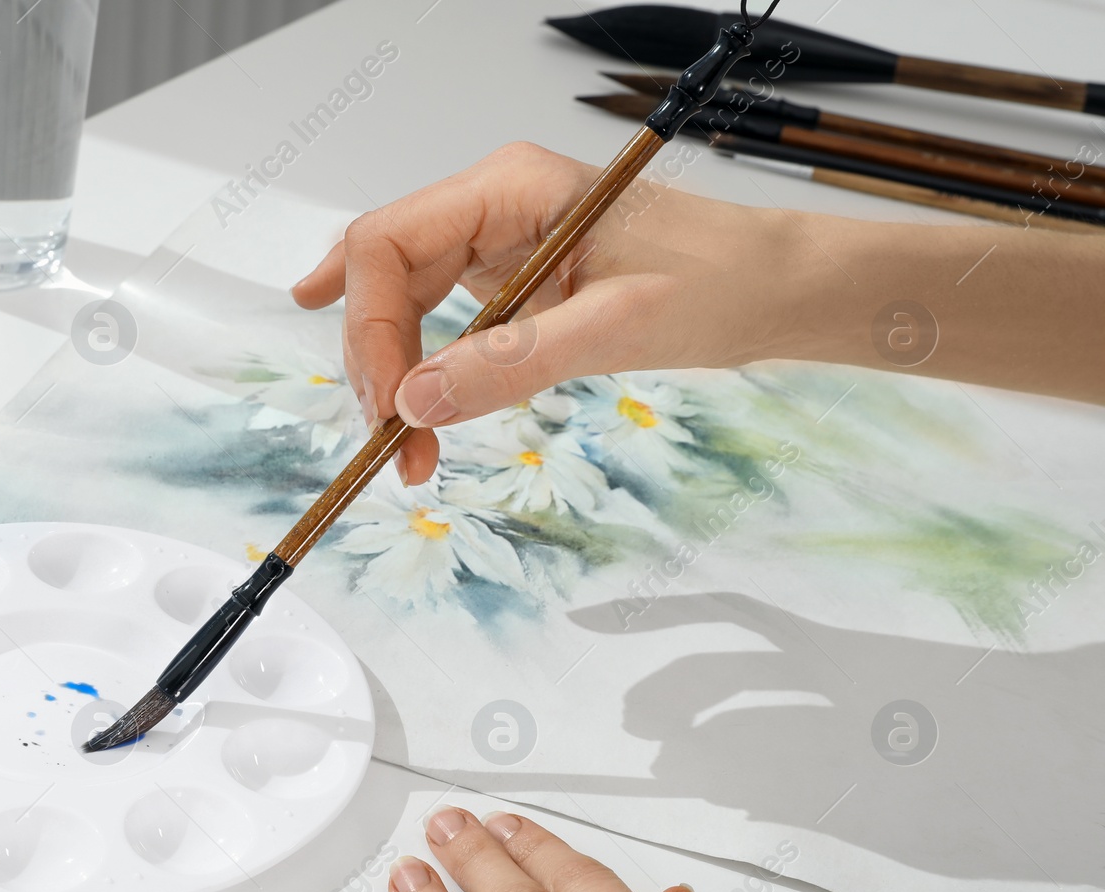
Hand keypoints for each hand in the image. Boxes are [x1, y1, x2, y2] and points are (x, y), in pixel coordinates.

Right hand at [292, 142, 796, 484]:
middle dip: (376, 360)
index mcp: (510, 188)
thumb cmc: (718, 284)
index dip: (372, 328)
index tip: (391, 409)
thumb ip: (509, 362)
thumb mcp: (615, 328)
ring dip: (393, 374)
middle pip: (383, 273)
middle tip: (393, 444)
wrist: (776, 289)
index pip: (388, 244)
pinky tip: (399, 401)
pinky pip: (440, 319)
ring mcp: (499, 240)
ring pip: (402, 299)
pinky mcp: (513, 278)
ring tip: (407, 447)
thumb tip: (414, 405)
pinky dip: (422, 371)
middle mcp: (492, 204)